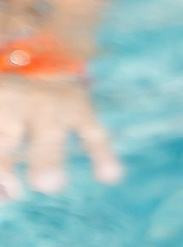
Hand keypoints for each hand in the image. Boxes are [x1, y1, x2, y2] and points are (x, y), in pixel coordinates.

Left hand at [0, 76, 120, 199]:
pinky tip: (109, 176)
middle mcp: (12, 97)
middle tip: (11, 189)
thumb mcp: (5, 110)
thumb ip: (5, 149)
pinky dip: (101, 151)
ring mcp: (47, 102)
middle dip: (4, 160)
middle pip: (6, 131)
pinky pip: (92, 131)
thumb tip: (8, 196)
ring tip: (49, 185)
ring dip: (48, 158)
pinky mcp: (78, 106)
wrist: (41, 50)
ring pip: (47, 133)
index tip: (3, 190)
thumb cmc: (11, 95)